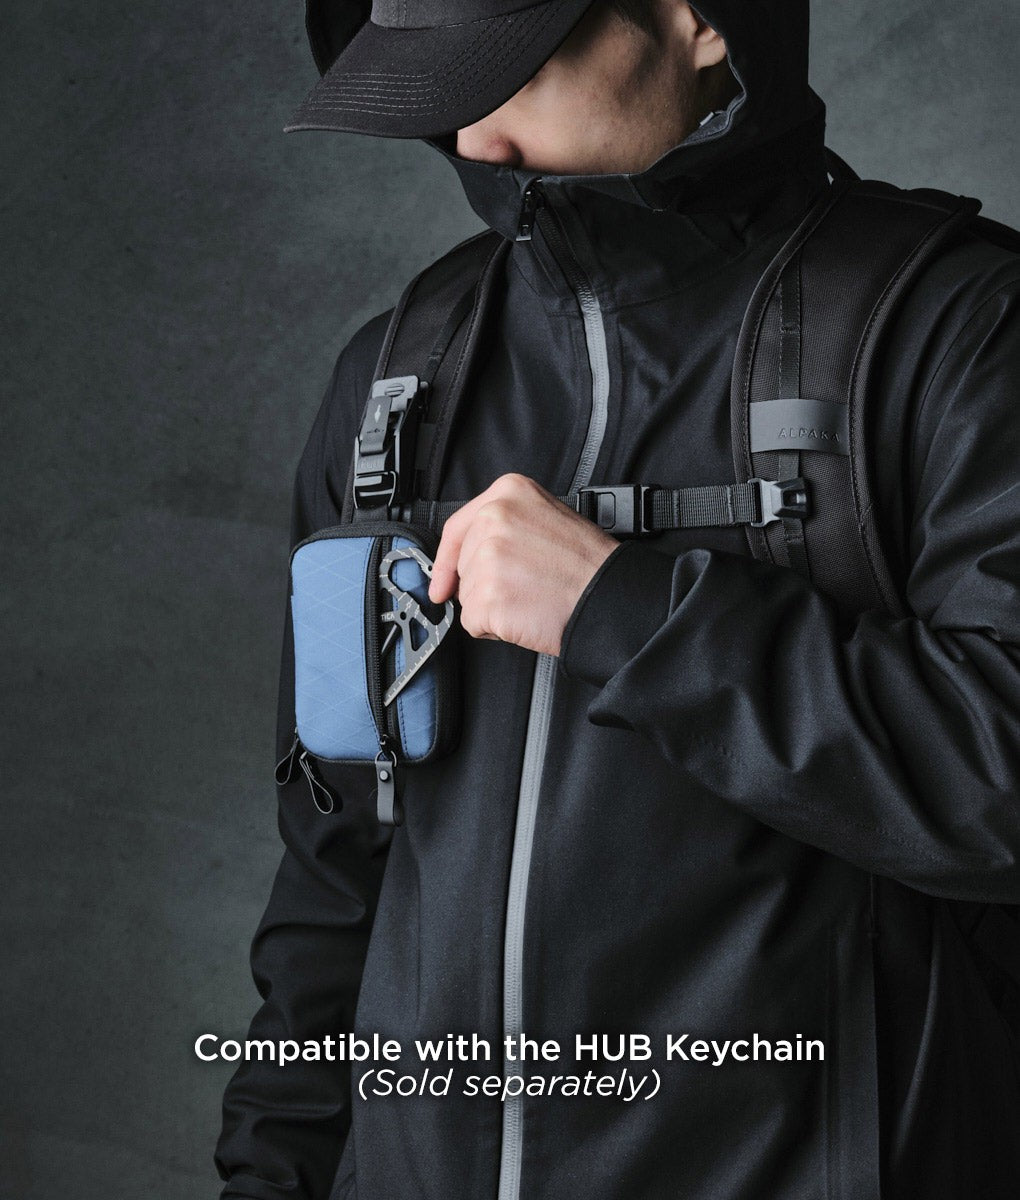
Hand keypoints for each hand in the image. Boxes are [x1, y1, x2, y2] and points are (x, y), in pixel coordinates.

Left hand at [427, 473, 618, 655]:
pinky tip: (525, 614)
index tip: (441, 581)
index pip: (456, 529)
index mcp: (508, 493)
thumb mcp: (546, 516)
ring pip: (467, 595)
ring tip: (531, 597)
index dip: (447, 560)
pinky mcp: (487, 597)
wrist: (609, 596)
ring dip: (493, 605)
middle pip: (462, 565)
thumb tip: (468, 552)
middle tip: (525, 586)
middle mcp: (493, 519)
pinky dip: (495, 628)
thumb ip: (505, 524)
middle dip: (484, 584)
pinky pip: (474, 622)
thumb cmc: (587, 565)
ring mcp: (488, 558)